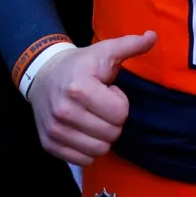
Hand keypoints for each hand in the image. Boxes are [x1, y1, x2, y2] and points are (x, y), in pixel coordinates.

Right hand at [26, 30, 157, 166]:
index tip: (109, 92)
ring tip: (92, 118)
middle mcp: (64, 111)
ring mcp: (54, 130)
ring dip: (101, 137)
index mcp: (80, 88)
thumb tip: (153, 36)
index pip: (120, 114)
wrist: (43, 74)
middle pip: (111, 134)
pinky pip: (82, 160)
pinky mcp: (48, 143)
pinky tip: (83, 131)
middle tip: (101, 106)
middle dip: (112, 121)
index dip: (120, 103)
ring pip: (98, 151)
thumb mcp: (105, 51)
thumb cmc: (81, 64)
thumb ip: (130, 45)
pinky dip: (87, 149)